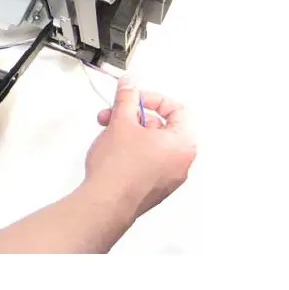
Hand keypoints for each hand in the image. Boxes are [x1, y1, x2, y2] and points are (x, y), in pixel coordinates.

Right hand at [81, 78, 196, 218]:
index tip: (134, 99)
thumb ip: (127, 98)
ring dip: (130, 134)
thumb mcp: (121, 122)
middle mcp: (181, 162)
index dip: (152, 99)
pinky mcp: (153, 189)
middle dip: (134, 117)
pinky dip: (132, 152)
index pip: (176, 109)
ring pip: (153, 145)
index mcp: (184, 143)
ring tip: (108, 133)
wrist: (104, 204)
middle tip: (115, 114)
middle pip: (162, 127)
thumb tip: (129, 85)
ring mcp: (168, 178)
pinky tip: (112, 152)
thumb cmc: (119, 170)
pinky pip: (147, 163)